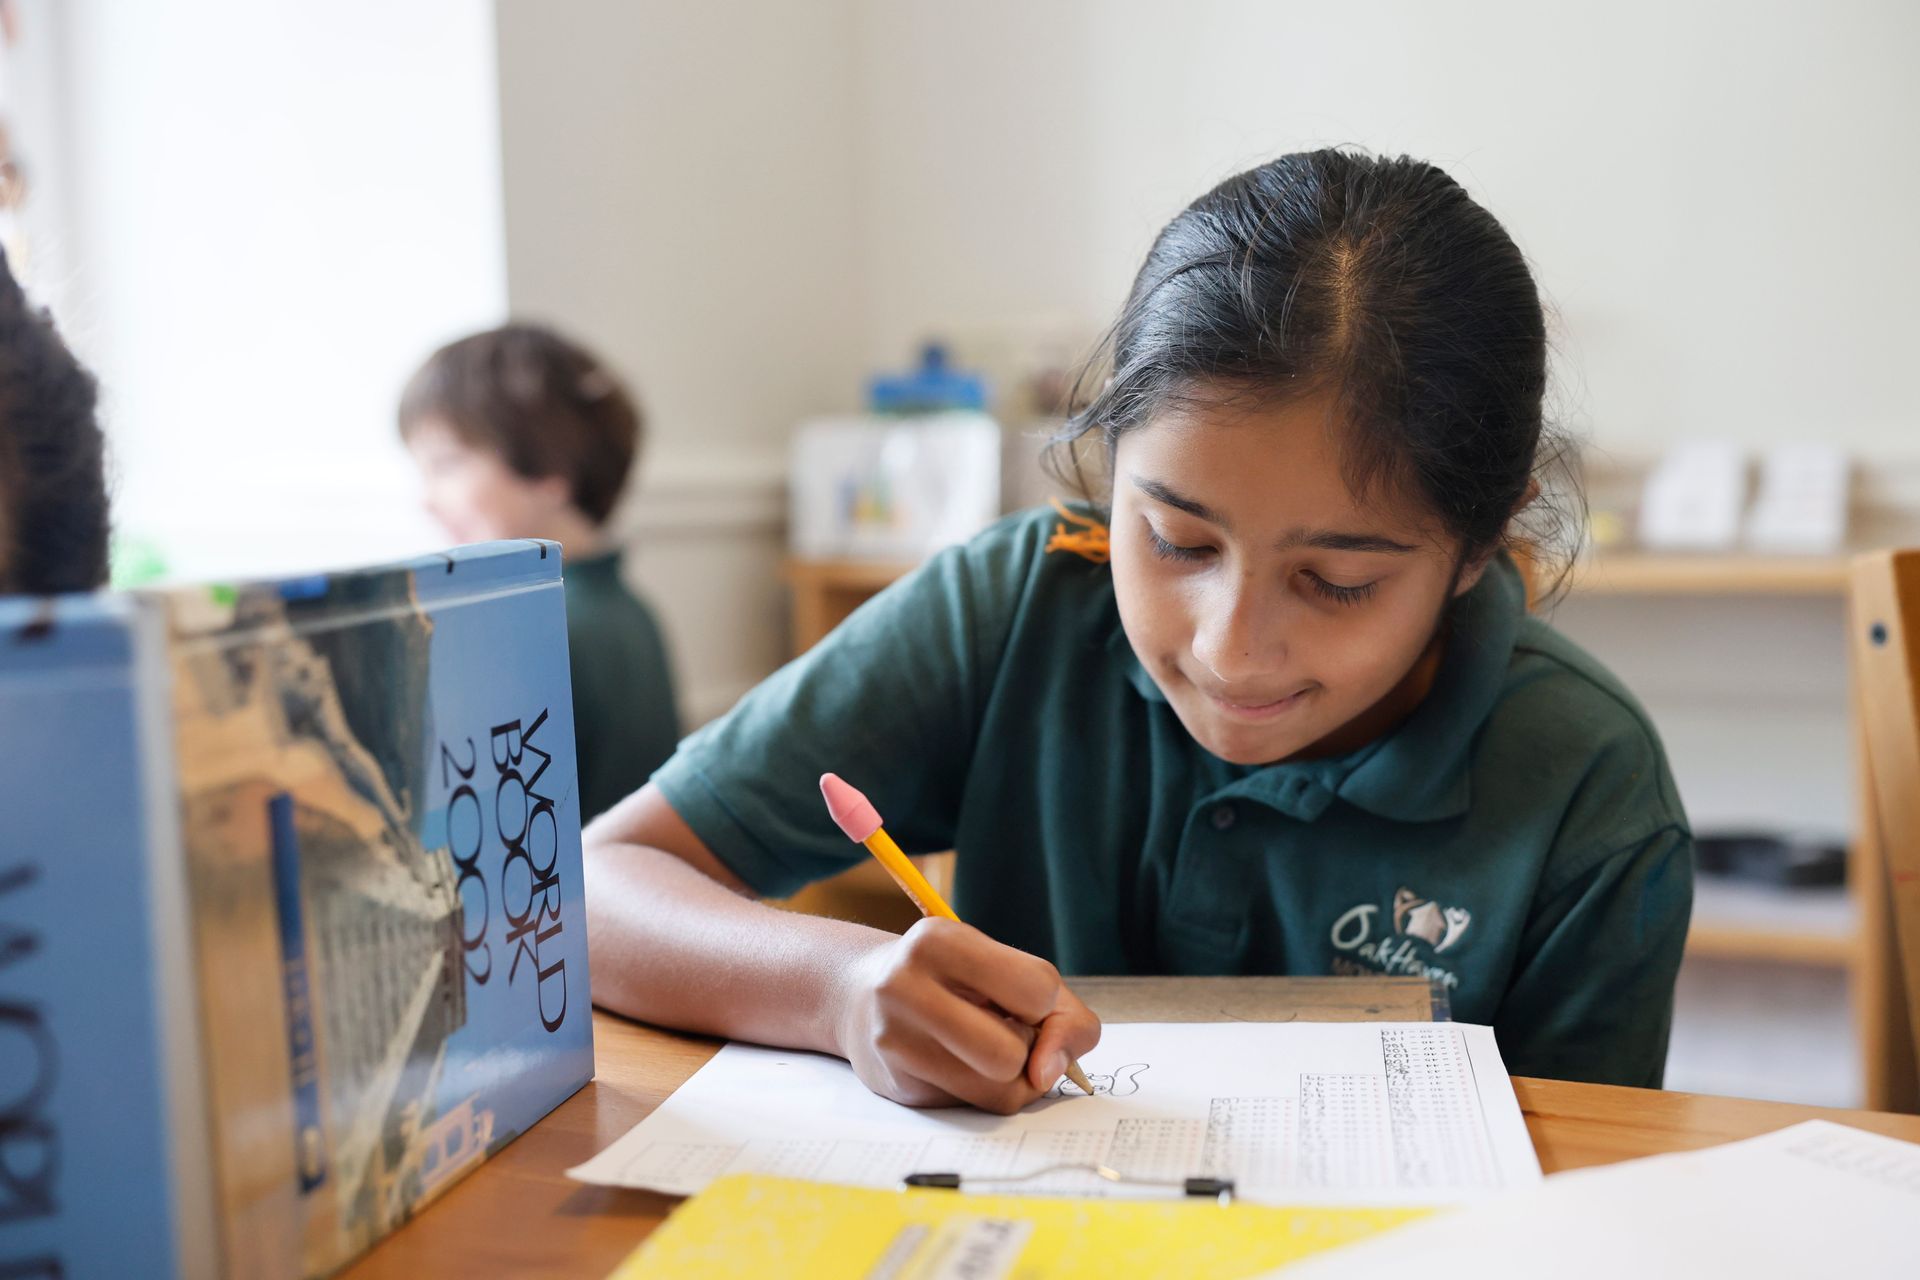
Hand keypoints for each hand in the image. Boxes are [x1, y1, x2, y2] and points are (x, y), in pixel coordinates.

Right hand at [832, 917, 1101, 1114]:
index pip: (1037, 988)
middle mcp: (905, 986)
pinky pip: (974, 1108)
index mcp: (940, 941)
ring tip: (985, 1051)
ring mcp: (893, 1040)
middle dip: (1025, 1051)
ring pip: (996, 1090)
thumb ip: (1062, 1014)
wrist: (862, 995)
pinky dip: (982, 1092)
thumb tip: (1050, 1072)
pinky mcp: (895, 1084)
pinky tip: (957, 1065)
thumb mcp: (1008, 970)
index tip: (1022, 1002)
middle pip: (1011, 1053)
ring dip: (1010, 1079)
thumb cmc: (955, 981)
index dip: (1045, 1005)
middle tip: (1004, 1031)